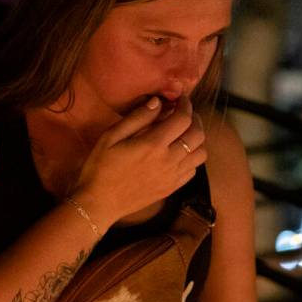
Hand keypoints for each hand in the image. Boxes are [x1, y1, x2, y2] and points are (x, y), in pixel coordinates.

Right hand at [71, 95, 205, 229]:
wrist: (99, 202)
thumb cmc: (100, 167)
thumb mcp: (111, 137)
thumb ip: (137, 118)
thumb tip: (157, 102)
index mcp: (153, 144)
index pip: (183, 119)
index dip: (186, 105)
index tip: (181, 99)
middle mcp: (168, 160)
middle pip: (198, 135)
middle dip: (195, 119)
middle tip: (185, 113)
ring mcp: (172, 176)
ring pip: (201, 154)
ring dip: (197, 140)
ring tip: (185, 133)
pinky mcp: (171, 188)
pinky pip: (193, 170)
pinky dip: (192, 158)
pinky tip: (179, 153)